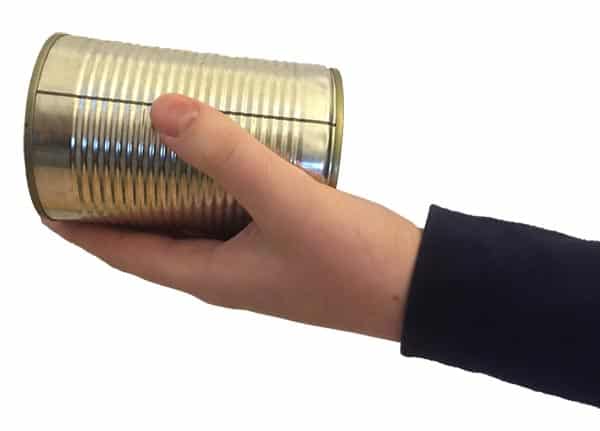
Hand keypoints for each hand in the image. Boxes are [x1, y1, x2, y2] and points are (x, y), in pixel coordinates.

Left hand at [43, 94, 421, 340]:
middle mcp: (228, 276)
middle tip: (101, 162)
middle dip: (120, 207)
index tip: (51, 201)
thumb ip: (229, 155)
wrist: (418, 290)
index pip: (126, 255)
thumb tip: (163, 111)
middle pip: (155, 240)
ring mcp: (258, 264)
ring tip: (156, 153)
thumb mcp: (287, 202)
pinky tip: (227, 162)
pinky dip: (215, 189)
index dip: (83, 231)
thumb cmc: (354, 262)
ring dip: (169, 194)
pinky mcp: (286, 248)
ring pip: (195, 227)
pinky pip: (232, 217)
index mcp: (212, 277)